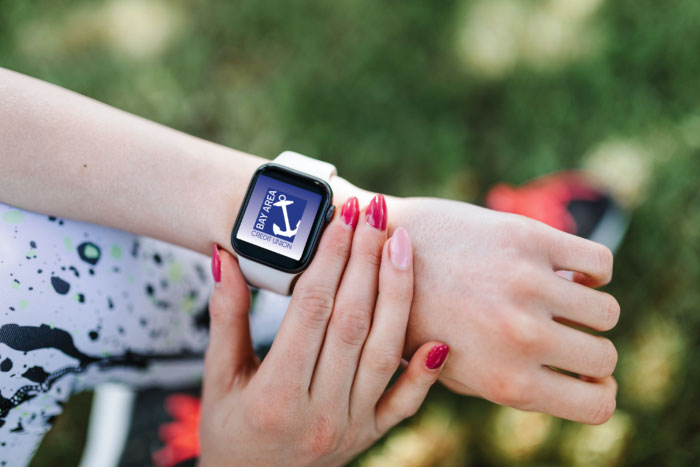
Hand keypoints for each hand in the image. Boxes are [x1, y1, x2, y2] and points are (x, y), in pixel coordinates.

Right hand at [200, 197, 448, 465]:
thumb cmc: (228, 430)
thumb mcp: (218, 377)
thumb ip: (225, 318)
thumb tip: (226, 258)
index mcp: (274, 396)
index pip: (310, 312)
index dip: (327, 259)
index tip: (339, 217)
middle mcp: (319, 412)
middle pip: (351, 322)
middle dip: (365, 261)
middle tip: (374, 213)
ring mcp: (350, 426)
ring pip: (383, 351)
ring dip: (397, 295)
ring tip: (403, 244)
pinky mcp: (370, 435)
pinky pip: (404, 404)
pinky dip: (424, 374)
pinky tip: (442, 338)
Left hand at [390, 197, 618, 423]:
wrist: (378, 252)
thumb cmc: (415, 317)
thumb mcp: (451, 372)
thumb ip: (508, 384)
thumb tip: (573, 381)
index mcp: (505, 381)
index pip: (598, 405)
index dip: (596, 390)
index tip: (583, 375)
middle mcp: (523, 336)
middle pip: (605, 357)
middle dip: (589, 350)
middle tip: (564, 332)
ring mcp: (527, 284)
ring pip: (607, 310)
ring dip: (588, 308)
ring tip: (559, 299)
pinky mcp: (526, 238)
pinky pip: (600, 262)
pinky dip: (592, 270)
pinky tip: (563, 269)